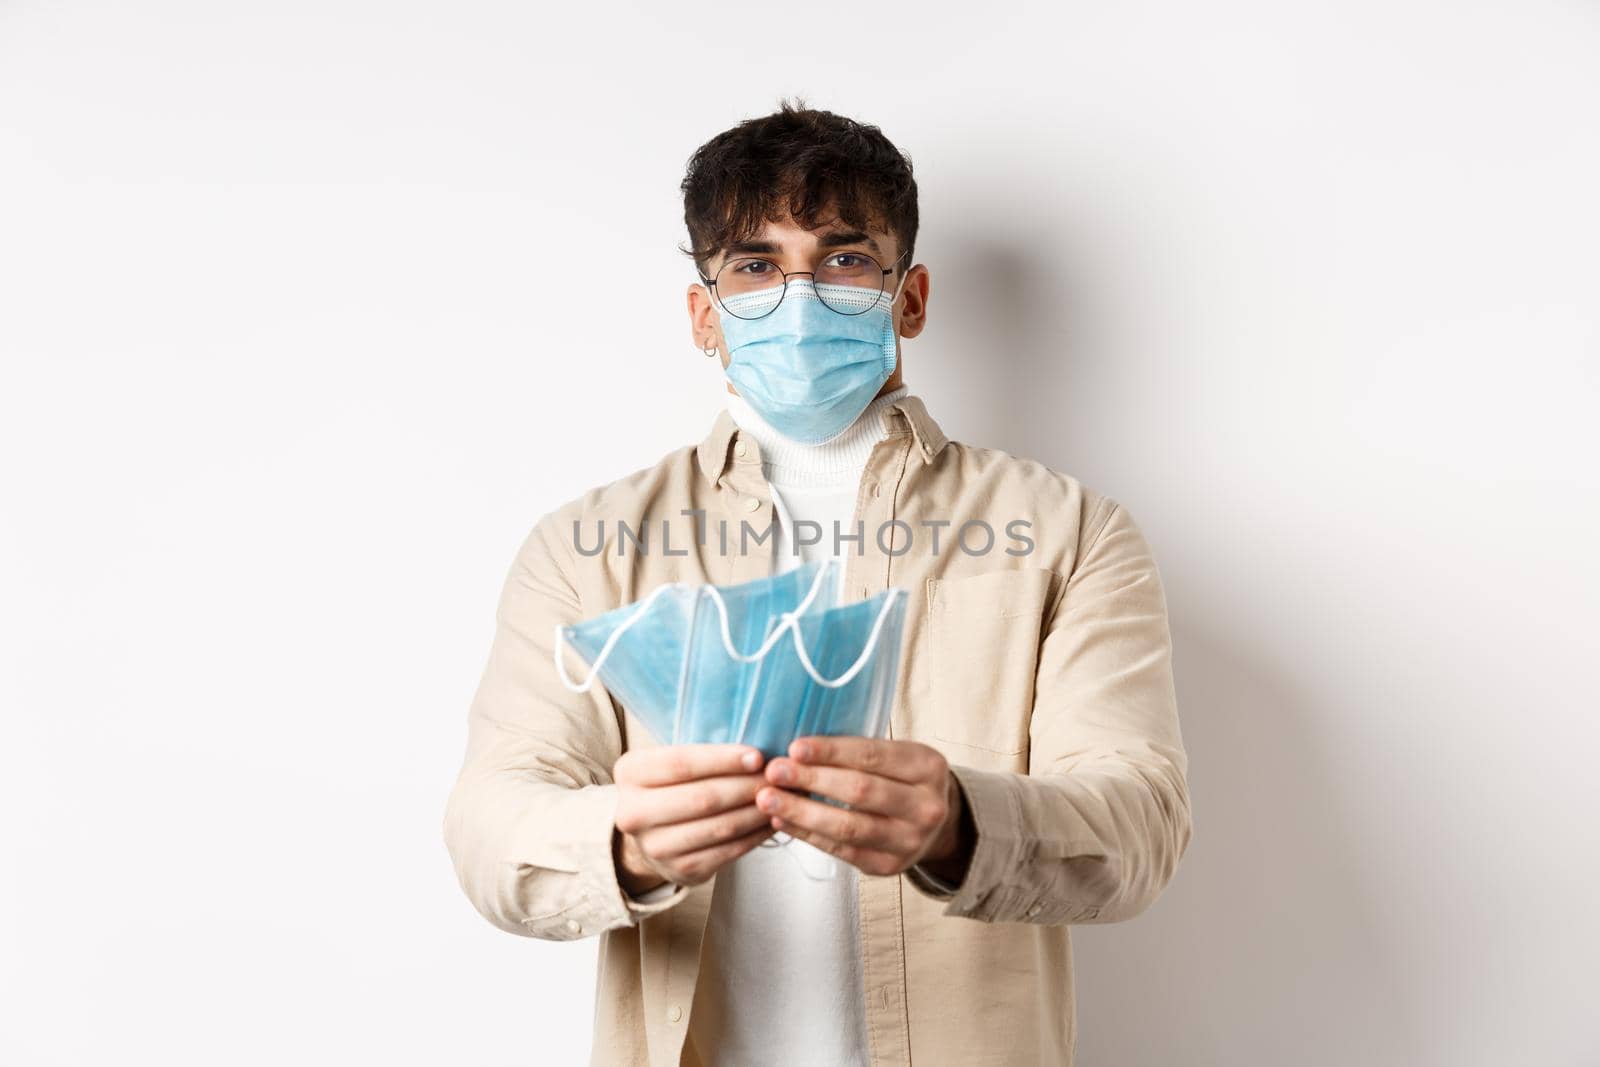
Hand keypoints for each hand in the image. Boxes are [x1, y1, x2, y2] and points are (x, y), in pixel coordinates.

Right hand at [612, 743, 774, 894]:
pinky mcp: (679, 870)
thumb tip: (757, 751)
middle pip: (702, 797)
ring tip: (781, 797)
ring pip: (719, 827)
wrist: (650, 834)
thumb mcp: (669, 760)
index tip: (758, 756)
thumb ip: (702, 752)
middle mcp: (634, 812)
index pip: (681, 763)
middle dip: (746, 786)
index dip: (723, 760)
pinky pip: (727, 851)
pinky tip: (772, 821)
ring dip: (756, 812)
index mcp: (630, 773)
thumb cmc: (671, 785)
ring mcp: (655, 847)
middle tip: (777, 778)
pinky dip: (755, 836)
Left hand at [757, 737, 971, 879]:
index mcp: (928, 767)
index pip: (872, 755)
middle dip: (812, 780)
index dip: (831, 752)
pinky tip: (783, 821)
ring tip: (768, 799)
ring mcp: (910, 841)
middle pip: (860, 791)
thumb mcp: (896, 756)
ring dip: (802, 812)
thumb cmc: (901, 780)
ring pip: (848, 827)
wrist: (933, 825)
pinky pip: (842, 851)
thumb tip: (796, 749)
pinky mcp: (889, 866)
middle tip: (774, 772)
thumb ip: (857, 752)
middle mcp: (926, 806)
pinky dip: (808, 835)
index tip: (794, 748)